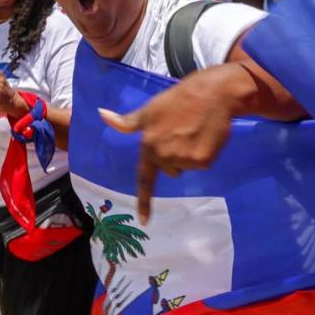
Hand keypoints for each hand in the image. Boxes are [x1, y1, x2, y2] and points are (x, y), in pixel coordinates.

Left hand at [99, 70, 238, 223]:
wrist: (213, 93)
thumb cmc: (179, 98)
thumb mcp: (150, 109)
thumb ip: (126, 122)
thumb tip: (101, 115)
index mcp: (149, 145)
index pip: (144, 179)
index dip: (144, 201)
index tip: (144, 220)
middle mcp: (165, 156)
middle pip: (169, 169)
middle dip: (174, 155)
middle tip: (181, 131)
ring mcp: (184, 159)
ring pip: (186, 166)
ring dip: (189, 153)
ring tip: (194, 130)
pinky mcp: (203, 161)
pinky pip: (202, 163)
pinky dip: (204, 152)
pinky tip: (206, 135)